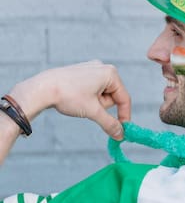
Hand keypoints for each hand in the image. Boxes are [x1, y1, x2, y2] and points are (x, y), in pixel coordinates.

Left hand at [10, 61, 130, 139]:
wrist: (42, 88)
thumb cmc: (68, 95)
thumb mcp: (93, 112)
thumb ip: (109, 123)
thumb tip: (120, 134)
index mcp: (110, 73)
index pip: (124, 98)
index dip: (124, 116)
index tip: (122, 130)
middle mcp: (103, 68)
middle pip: (113, 96)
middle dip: (103, 107)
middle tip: (89, 110)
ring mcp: (91, 69)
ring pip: (102, 94)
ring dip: (95, 104)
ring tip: (80, 103)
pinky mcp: (82, 73)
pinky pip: (92, 90)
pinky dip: (87, 99)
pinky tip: (75, 98)